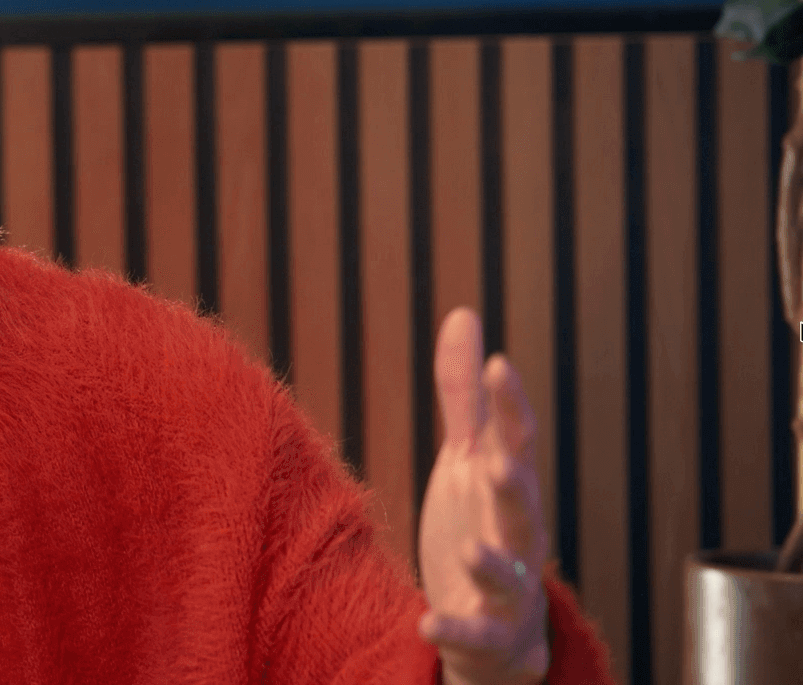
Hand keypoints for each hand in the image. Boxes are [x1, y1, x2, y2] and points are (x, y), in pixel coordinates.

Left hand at [416, 308, 549, 684]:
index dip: (509, 405)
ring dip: (494, 561)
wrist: (495, 624)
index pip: (515, 441)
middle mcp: (518, 533)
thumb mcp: (467, 458)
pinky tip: (427, 623)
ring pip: (510, 573)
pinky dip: (454, 629)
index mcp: (509, 488)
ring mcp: (507, 586)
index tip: (498, 364)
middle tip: (499, 462)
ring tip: (470, 548)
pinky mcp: (487, 630)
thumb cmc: (482, 525)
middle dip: (515, 484)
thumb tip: (463, 315)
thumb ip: (464, 396)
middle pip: (522, 505)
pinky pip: (476, 632)